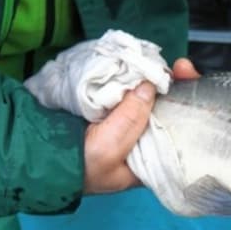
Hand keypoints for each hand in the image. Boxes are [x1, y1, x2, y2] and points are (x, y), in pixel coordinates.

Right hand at [82, 58, 199, 193]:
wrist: (39, 155)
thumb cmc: (78, 166)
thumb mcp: (108, 150)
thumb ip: (130, 120)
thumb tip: (150, 86)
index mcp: (151, 158)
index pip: (181, 132)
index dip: (190, 107)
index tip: (190, 84)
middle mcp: (144, 140)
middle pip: (169, 109)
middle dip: (176, 87)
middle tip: (181, 66)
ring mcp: (128, 122)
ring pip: (149, 97)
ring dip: (154, 79)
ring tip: (162, 63)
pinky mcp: (112, 108)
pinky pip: (128, 90)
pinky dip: (132, 78)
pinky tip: (139, 66)